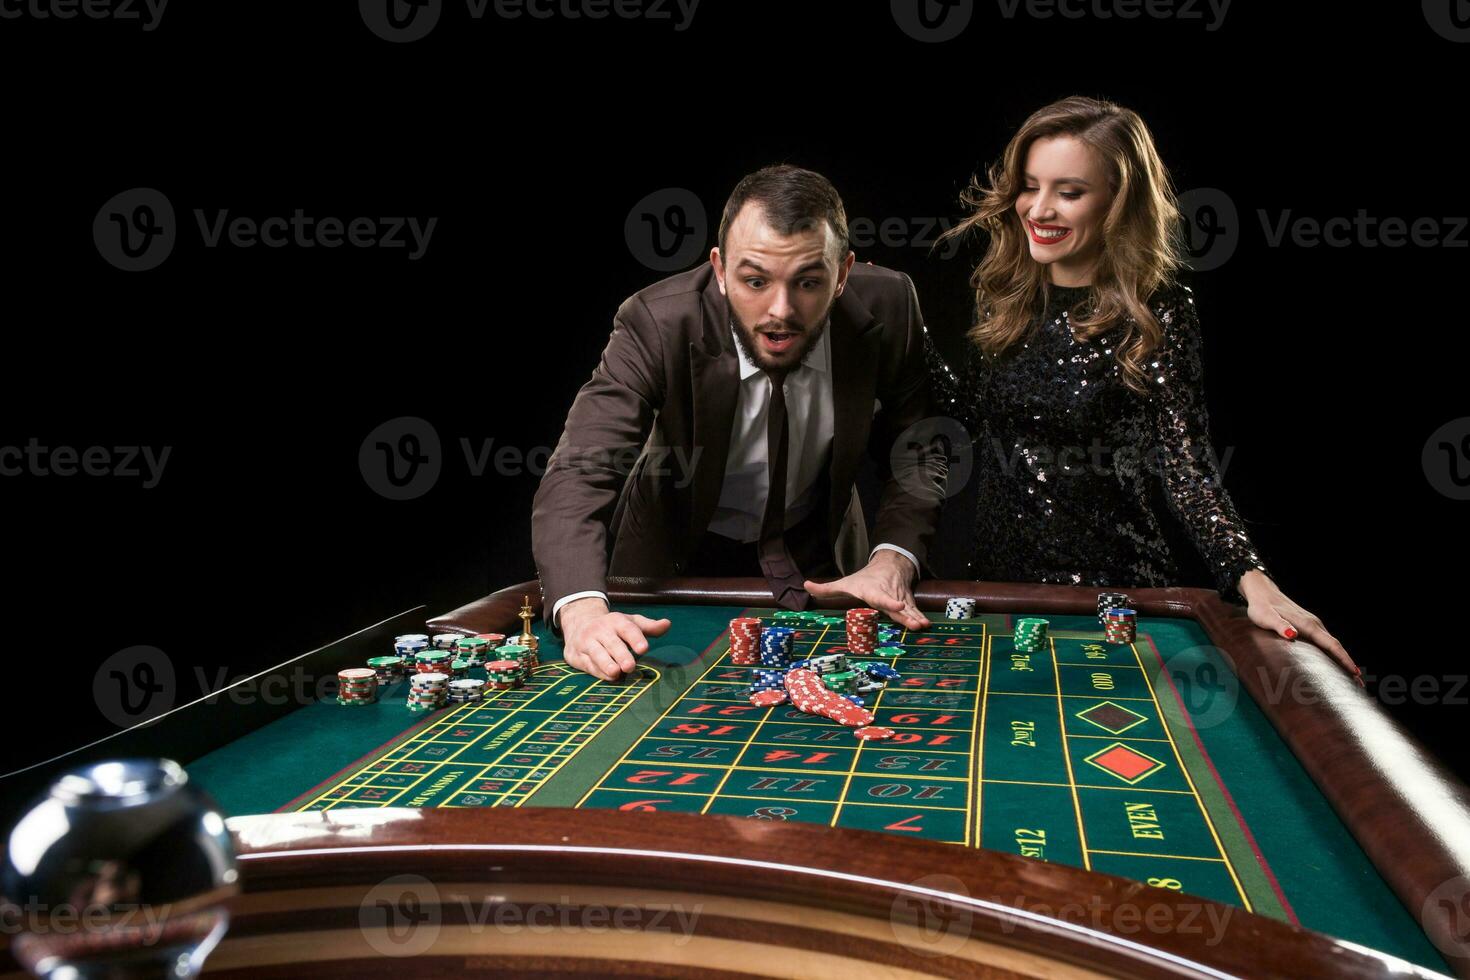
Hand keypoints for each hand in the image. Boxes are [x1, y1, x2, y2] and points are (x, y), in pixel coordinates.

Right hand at [559, 596, 670, 681]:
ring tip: (616, 672)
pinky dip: (597, 671)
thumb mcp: (630, 622)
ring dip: (606, 663)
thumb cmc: (612, 627)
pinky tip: (608, 676)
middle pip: (612, 642)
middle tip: (630, 666)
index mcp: (616, 621)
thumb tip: (667, 624)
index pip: (627, 628)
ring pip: (597, 653)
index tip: (644, 648)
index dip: (636, 638)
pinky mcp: (576, 655)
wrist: (578, 623)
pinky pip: (588, 664)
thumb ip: (648, 626)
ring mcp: (586, 642)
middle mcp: (600, 630)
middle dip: (621, 654)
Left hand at [804, 550, 929, 629]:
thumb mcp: (844, 583)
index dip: (889, 602)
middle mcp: (888, 595)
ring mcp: (899, 599)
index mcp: (873, 591)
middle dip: (906, 615)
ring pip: (908, 609)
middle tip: (915, 624)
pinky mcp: (906, 603)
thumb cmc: (863, 580)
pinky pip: (913, 611)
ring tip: (923, 626)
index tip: (897, 605)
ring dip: (915, 618)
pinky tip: (926, 625)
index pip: (881, 597)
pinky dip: (919, 617)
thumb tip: (806, 586)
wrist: (889, 566)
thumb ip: (827, 588)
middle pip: (897, 607)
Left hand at [1238, 570, 1361, 685]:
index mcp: (1308, 625)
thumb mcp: (1266, 617)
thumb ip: (1279, 626)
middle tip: (1359, 683)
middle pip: (1336, 647)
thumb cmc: (1261, 606)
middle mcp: (1314, 624)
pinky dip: (1333, 653)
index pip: (1331, 644)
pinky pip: (1325, 641)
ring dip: (1342, 659)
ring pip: (1332, 644)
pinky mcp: (1309, 626)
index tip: (1355, 673)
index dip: (1344, 659)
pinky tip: (1334, 661)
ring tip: (1351, 677)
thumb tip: (1292, 634)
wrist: (1261, 591)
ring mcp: (1313, 624)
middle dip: (1348, 664)